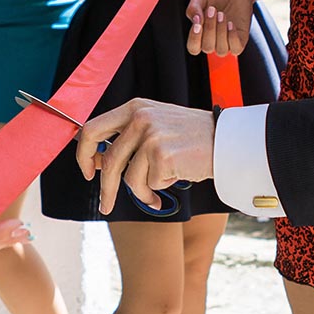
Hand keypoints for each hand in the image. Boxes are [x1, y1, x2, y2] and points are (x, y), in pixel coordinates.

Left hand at [76, 99, 215, 214]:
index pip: (92, 129)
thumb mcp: (156, 126)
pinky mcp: (162, 155)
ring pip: (128, 178)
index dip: (83, 154)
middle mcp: (140, 117)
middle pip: (107, 160)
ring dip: (140, 194)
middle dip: (105, 188)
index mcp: (134, 107)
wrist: (229, 141)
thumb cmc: (192, 139)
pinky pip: (148, 185)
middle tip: (105, 205)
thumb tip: (95, 162)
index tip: (88, 172)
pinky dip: (157, 192)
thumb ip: (127, 138)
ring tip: (155, 195)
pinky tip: (175, 182)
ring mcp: (151, 135)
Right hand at [186, 0, 256, 55]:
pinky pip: (235, 49)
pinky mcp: (240, 40)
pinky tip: (231, 23)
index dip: (194, 39)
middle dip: (210, 29)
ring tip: (222, 14)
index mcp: (200, 35)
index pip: (193, 48)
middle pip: (207, 47)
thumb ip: (192, 8)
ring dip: (221, 31)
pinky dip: (232, 37)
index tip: (197, 24)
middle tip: (212, 10)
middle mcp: (212, 41)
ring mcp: (226, 42)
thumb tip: (196, 21)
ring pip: (221, 50)